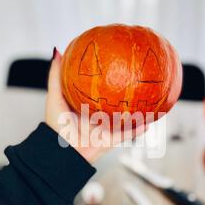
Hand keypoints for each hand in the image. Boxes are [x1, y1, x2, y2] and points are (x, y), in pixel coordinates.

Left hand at [46, 48, 146, 163]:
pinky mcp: (110, 140)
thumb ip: (56, 76)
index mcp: (84, 105)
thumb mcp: (54, 97)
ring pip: (124, 118)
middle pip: (114, 102)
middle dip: (125, 94)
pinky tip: (150, 122)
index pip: (98, 89)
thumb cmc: (55, 126)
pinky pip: (127, 134)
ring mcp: (104, 128)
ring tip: (148, 100)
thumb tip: (57, 51)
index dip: (106, 78)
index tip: (114, 65)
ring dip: (136, 111)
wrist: (62, 153)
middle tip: (135, 79)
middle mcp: (96, 116)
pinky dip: (138, 129)